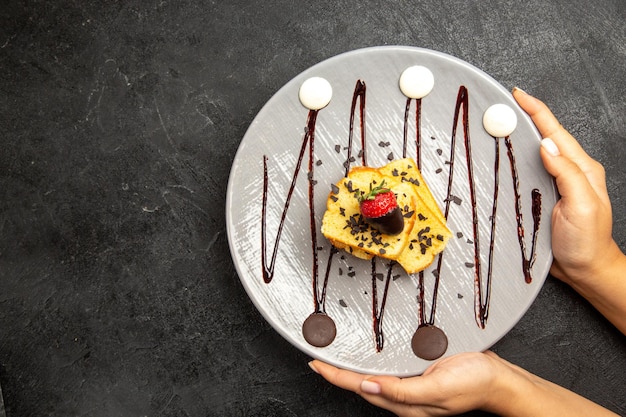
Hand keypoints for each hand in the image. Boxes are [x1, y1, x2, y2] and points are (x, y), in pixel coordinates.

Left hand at [309, 351, 515, 416]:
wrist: (498, 379)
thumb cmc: (473, 383)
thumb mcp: (438, 389)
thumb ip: (403, 391)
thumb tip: (368, 387)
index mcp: (405, 402)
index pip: (361, 388)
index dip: (336, 376)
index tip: (316, 364)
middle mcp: (404, 395)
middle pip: (361, 385)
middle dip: (337, 373)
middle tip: (317, 357)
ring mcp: (411, 385)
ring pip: (372, 378)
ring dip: (351, 368)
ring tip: (333, 357)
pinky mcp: (418, 374)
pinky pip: (388, 370)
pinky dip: (371, 363)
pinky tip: (366, 357)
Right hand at [513, 88, 625, 333]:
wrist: (584, 269)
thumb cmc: (587, 241)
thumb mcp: (582, 206)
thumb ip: (568, 174)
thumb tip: (547, 144)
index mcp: (580, 169)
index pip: (554, 132)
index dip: (536, 111)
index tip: (517, 95)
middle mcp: (566, 171)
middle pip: (542, 137)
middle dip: (522, 117)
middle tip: (499, 106)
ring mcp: (553, 184)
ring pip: (532, 153)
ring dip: (514, 138)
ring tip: (495, 126)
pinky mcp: (541, 197)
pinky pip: (526, 172)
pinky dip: (512, 160)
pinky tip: (500, 158)